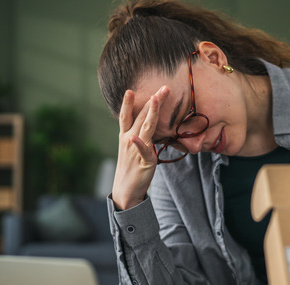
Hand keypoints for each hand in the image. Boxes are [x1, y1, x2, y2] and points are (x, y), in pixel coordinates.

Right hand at [111, 86, 168, 209]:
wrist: (126, 190)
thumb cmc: (131, 168)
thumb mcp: (134, 148)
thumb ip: (141, 135)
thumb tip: (149, 124)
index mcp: (126, 136)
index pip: (126, 116)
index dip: (127, 103)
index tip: (130, 89)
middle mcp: (129, 140)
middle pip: (141, 117)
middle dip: (152, 101)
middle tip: (163, 87)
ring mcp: (136, 150)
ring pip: (145, 128)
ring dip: (150, 112)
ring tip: (155, 99)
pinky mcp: (145, 162)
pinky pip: (143, 151)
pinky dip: (139, 145)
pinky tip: (135, 138)